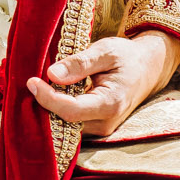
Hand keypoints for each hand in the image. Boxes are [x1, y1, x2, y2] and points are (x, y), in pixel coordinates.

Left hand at [25, 31, 179, 138]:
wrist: (148, 68)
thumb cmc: (127, 57)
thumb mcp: (105, 50)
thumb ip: (79, 63)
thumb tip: (52, 74)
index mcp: (110, 103)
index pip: (70, 110)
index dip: (47, 98)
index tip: (31, 81)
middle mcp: (106, 123)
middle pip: (65, 121)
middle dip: (45, 104)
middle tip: (31, 82)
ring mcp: (102, 129)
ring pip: (65, 125)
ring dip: (50, 108)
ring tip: (40, 86)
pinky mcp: (96, 128)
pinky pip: (71, 124)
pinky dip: (58, 110)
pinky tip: (52, 93)